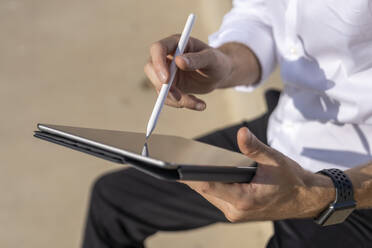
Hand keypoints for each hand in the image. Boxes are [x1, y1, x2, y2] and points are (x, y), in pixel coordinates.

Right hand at [144, 34, 233, 110]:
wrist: (220, 74)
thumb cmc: (217, 62)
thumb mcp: (212, 59)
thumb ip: (197, 59)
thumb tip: (179, 61)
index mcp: (176, 43)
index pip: (157, 49)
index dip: (158, 63)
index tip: (166, 80)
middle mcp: (167, 57)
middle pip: (150, 69)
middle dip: (162, 85)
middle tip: (178, 97)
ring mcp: (166, 72)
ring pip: (159, 87)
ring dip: (176, 99)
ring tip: (199, 104)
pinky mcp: (169, 86)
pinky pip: (167, 98)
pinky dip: (182, 104)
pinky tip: (199, 105)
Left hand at [183, 127, 335, 221]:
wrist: (304, 199)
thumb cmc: (291, 180)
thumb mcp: (275, 160)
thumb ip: (255, 147)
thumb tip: (241, 133)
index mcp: (245, 199)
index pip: (209, 186)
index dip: (191, 175)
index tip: (176, 163)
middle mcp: (236, 210)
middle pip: (205, 190)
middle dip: (192, 175)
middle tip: (176, 157)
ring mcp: (235, 213)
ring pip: (209, 194)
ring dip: (202, 180)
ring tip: (187, 161)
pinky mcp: (236, 211)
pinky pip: (217, 197)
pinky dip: (211, 184)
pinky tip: (206, 171)